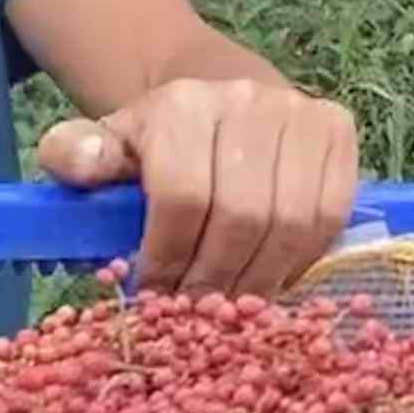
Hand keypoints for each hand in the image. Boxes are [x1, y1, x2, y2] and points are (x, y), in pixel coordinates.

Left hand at [36, 76, 359, 296]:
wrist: (216, 100)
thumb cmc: (154, 143)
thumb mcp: (103, 147)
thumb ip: (75, 156)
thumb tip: (82, 163)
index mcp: (181, 104)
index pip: (183, 196)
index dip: (171, 257)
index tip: (157, 295)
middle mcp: (247, 98)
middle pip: (243, 215)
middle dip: (218, 278)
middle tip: (200, 314)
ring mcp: (300, 111)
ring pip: (293, 220)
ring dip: (264, 277)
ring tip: (236, 304)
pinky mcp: (337, 128)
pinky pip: (331, 213)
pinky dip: (304, 257)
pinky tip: (274, 274)